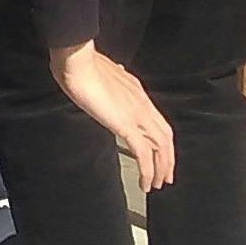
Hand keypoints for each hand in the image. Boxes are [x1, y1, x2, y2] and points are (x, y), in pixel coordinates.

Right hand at [49, 40, 175, 191]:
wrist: (78, 60)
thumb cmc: (82, 65)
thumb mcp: (101, 73)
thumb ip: (110, 78)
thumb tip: (112, 74)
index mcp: (136, 92)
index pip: (157, 121)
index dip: (162, 141)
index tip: (159, 155)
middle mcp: (142, 103)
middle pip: (165, 136)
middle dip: (167, 159)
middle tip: (165, 177)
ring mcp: (137, 114)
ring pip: (160, 147)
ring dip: (160, 169)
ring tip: (155, 185)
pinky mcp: (126, 124)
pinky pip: (143, 153)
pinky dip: (147, 170)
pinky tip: (145, 183)